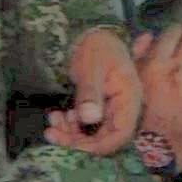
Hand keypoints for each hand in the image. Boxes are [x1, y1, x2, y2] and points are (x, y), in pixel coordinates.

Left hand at [42, 28, 145, 154]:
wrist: (93, 35)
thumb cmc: (96, 48)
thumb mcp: (91, 68)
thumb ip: (90, 93)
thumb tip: (89, 119)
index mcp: (130, 100)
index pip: (121, 135)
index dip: (98, 146)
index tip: (72, 146)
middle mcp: (125, 109)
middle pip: (106, 139)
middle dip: (78, 141)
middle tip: (52, 133)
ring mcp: (112, 110)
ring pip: (94, 135)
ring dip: (71, 133)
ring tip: (52, 120)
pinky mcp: (100, 110)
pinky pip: (88, 127)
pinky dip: (71, 126)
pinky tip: (58, 116)